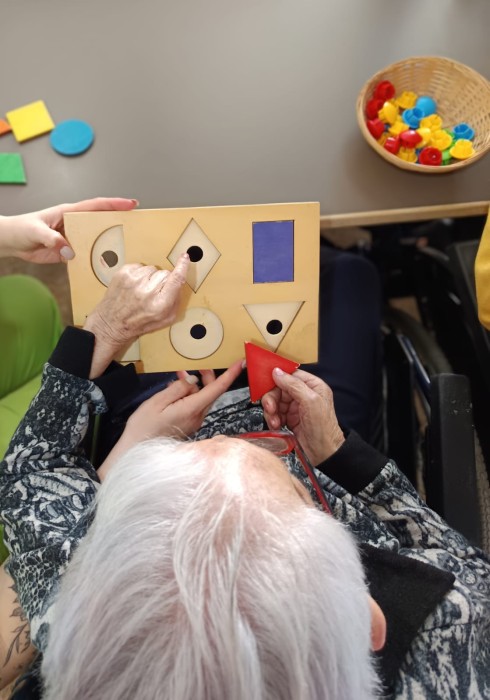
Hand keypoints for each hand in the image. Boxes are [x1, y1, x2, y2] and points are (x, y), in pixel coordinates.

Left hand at [0, 197, 137, 262]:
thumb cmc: (21, 228)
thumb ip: (53, 239)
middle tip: (136, 228)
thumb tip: (69, 251)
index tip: (131, 204)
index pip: (96, 206)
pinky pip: (85, 257)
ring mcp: (73, 239)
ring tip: (126, 250)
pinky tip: (104, 267)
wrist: (12, 242)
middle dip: (119, 223)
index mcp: (69, 212)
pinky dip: (94, 262)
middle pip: (101, 222)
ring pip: (95, 241)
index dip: (114, 204)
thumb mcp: (36, 230)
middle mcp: (74, 224)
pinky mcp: (69, 253)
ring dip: (108, 246)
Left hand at [84, 254, 189, 377]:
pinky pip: (140, 266)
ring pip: (152, 269)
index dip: (182, 266)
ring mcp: (134, 280)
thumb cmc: (140, 323)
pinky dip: (139, 274)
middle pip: (165, 273)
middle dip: (163, 281)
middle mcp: (147, 291)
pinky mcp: (123, 273)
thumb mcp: (166, 319)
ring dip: (150, 277)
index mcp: (160, 304)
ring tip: (141, 290)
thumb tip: (179, 281)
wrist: (113, 323)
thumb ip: (176, 301)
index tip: (185, 257)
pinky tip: (134, 286)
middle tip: (153, 293)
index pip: (175, 279)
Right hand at [97, 360, 243, 479]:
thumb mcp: (157, 402)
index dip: (229, 375)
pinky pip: (195, 405)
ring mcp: (195, 422)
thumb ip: (178, 388)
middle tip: (195, 365)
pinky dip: (189, 395)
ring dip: (194, 386)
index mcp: (192, 409)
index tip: (239, 363)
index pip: (217, 389)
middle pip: (211, 392)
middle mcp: (198, 417)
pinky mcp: (189, 425)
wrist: (136, 450)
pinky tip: (175, 392)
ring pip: (202, 398)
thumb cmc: (144, 426)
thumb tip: (194, 380)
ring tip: (178, 378)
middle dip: (207, 376)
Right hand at [261, 368, 344, 465]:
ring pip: (274, 401)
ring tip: (275, 421)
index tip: (266, 383)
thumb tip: (278, 372)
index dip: (277, 378)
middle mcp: (303, 394)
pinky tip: (276, 425)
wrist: (323, 453)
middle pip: (279, 388)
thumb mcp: (310, 401)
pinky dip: (272, 419)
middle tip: (270, 408)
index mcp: (312, 386)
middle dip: (272, 398)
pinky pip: (274, 413)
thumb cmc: (324, 428)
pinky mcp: (289, 418)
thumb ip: (294, 385)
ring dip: (271, 411)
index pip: (290, 375)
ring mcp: (295, 407)